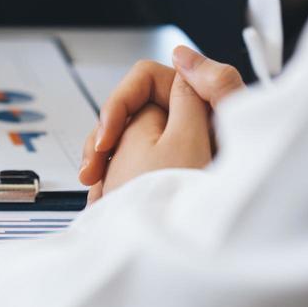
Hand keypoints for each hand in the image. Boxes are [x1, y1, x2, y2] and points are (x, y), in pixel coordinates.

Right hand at [79, 47, 244, 191]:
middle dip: (104, 138)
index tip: (107, 139)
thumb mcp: (202, 139)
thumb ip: (203, 86)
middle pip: (130, 112)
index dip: (120, 104)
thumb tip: (183, 54)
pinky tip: (107, 201)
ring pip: (124, 142)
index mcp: (199, 105)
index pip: (146, 81)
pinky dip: (115, 182)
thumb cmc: (209, 198)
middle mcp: (188, 125)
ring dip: (104, 164)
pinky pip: (129, 168)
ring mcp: (176, 151)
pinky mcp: (167, 176)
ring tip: (97, 194)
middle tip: (91, 170)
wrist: (216, 252)